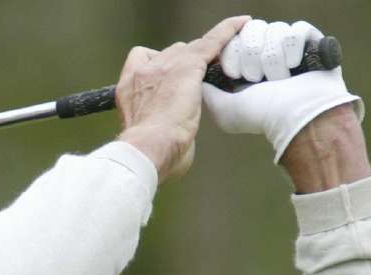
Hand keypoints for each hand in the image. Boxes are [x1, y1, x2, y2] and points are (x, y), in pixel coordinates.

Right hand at [115, 15, 251, 182]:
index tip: (168, 77)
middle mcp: (144, 72)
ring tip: (224, 64)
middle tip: (200, 81)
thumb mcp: (147, 139)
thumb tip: (181, 141)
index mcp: (128, 88)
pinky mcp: (188, 66)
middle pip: (171, 52)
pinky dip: (227, 31)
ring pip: (191, 48)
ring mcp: (166, 66)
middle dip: (185, 64)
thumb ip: (162, 129)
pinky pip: (212, 41)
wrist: (148, 148)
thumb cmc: (148, 154)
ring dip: (204, 57)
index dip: (159, 64)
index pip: (142, 58)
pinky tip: (242, 24)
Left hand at [201, 19, 363, 162]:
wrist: (296, 119)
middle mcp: (268, 51)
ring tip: (278, 79)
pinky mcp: (312, 42)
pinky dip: (293, 49)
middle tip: (255, 79)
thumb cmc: (260, 116)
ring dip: (273, 57)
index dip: (231, 51)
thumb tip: (203, 73)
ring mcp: (291, 46)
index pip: (233, 37)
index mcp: (247, 62)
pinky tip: (294, 66)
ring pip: (274, 29)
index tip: (234, 74)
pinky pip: (297, 29)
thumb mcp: (223, 108)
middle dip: (251, 56)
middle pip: (252, 29)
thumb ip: (207, 89)